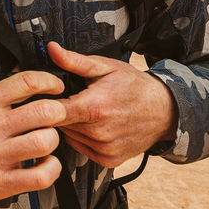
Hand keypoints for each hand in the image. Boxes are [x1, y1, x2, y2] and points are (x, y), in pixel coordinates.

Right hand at [0, 71, 67, 204]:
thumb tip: (28, 80)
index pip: (27, 82)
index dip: (50, 82)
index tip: (56, 87)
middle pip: (45, 111)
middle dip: (58, 112)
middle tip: (54, 117)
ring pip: (46, 141)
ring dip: (52, 140)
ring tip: (45, 141)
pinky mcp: (1, 182)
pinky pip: (41, 175)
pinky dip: (52, 168)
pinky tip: (45, 163)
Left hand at [46, 41, 176, 166]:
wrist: (164, 110)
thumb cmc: (134, 86)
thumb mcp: (105, 67)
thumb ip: (74, 61)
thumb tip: (51, 49)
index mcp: (95, 108)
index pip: (53, 111)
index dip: (44, 103)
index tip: (44, 96)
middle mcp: (99, 132)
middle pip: (59, 125)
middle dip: (60, 112)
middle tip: (72, 99)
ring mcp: (104, 149)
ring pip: (69, 137)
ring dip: (71, 126)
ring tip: (86, 112)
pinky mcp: (108, 160)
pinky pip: (82, 149)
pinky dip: (83, 138)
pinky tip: (94, 126)